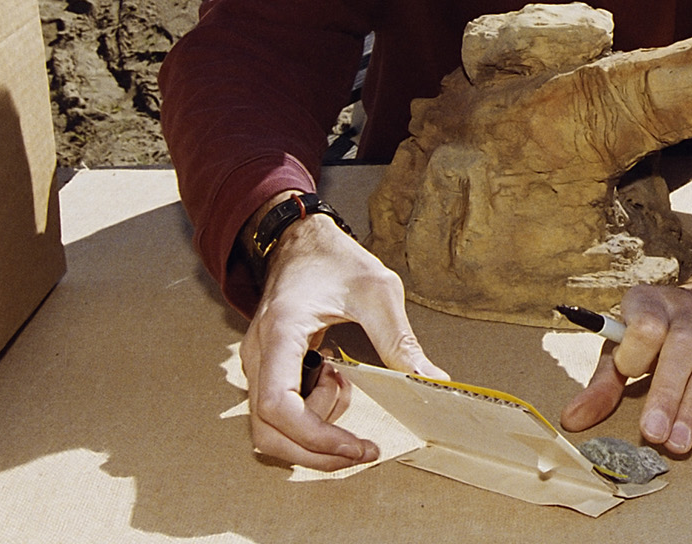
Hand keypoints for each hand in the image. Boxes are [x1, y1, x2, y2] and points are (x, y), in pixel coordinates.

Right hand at [239, 204, 446, 469]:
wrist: (301, 240)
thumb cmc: (334, 260)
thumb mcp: (377, 290)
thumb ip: (400, 339)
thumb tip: (432, 381)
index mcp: (280, 333)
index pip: (278, 405)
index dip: (316, 438)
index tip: (357, 447)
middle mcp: (259, 355)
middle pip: (267, 431)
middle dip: (316, 451)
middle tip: (360, 449)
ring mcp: (259, 365)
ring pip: (270, 428)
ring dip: (314, 428)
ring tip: (345, 386)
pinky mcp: (267, 370)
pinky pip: (280, 412)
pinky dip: (310, 414)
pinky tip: (335, 380)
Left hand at [560, 240, 691, 452]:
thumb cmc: (656, 330)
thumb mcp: (623, 345)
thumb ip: (602, 383)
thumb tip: (571, 421)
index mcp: (651, 303)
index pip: (646, 324)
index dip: (636, 353)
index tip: (628, 374)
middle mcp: (689, 312)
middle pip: (681, 349)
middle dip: (666, 394)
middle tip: (653, 434)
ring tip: (678, 445)